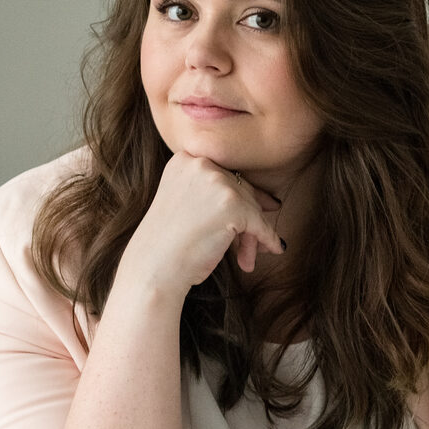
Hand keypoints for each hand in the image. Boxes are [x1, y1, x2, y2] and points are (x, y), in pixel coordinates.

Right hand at [117, 154, 282, 298]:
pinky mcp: (233, 204)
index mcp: (184, 160)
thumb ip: (215, 194)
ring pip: (251, 207)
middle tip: (250, 245)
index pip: (224, 175)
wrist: (154, 268)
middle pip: (240, 190)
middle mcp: (200, 164)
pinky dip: (268, 238)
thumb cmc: (167, 245)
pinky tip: (275, 248)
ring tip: (247, 258)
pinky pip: (260, 224)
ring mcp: (217, 182)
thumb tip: (269, 200)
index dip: (241, 196)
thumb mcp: (186, 204)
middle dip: (247, 219)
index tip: (262, 206)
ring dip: (251, 235)